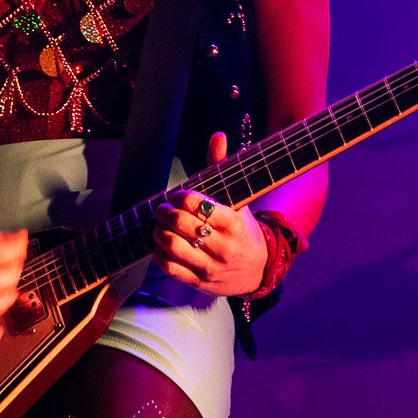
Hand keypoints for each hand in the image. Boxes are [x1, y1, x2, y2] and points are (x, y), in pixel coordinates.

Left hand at [152, 132, 266, 295]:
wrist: (258, 269)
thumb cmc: (241, 229)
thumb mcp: (237, 199)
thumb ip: (222, 167)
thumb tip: (218, 135)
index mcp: (233, 223)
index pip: (197, 204)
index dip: (179, 197)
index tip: (176, 196)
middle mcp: (223, 246)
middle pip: (181, 225)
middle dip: (164, 213)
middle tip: (161, 209)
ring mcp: (211, 266)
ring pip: (172, 246)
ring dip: (159, 232)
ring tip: (160, 226)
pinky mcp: (200, 282)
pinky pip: (170, 267)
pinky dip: (159, 254)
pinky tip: (162, 245)